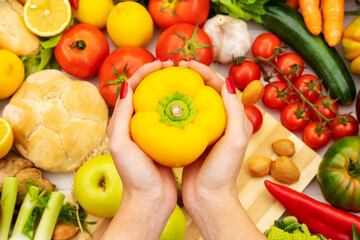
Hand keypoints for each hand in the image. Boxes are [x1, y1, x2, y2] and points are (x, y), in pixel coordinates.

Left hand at [102, 59, 177, 239]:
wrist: (150, 200)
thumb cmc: (135, 177)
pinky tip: (190, 100)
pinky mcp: (165, 140)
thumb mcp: (122, 146)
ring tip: (184, 77)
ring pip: (161, 101)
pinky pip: (172, 116)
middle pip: (147, 91)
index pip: (131, 87)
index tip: (161, 63)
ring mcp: (152, 132)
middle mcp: (136, 124)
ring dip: (170, 87)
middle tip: (174, 65)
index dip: (144, 72)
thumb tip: (125, 87)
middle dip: (159, 74)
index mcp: (123, 123)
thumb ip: (121, 118)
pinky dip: (179, 104)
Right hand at [179, 59, 265, 239]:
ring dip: (181, 89)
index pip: (220, 86)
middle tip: (174, 67)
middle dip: (191, 76)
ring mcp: (205, 131)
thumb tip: (227, 82)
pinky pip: (183, 117)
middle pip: (205, 91)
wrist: (208, 198)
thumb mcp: (234, 141)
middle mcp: (220, 122)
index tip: (187, 64)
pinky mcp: (192, 139)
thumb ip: (234, 112)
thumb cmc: (223, 173)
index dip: (205, 72)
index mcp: (234, 119)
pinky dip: (175, 106)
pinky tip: (162, 103)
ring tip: (166, 79)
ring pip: (193, 102)